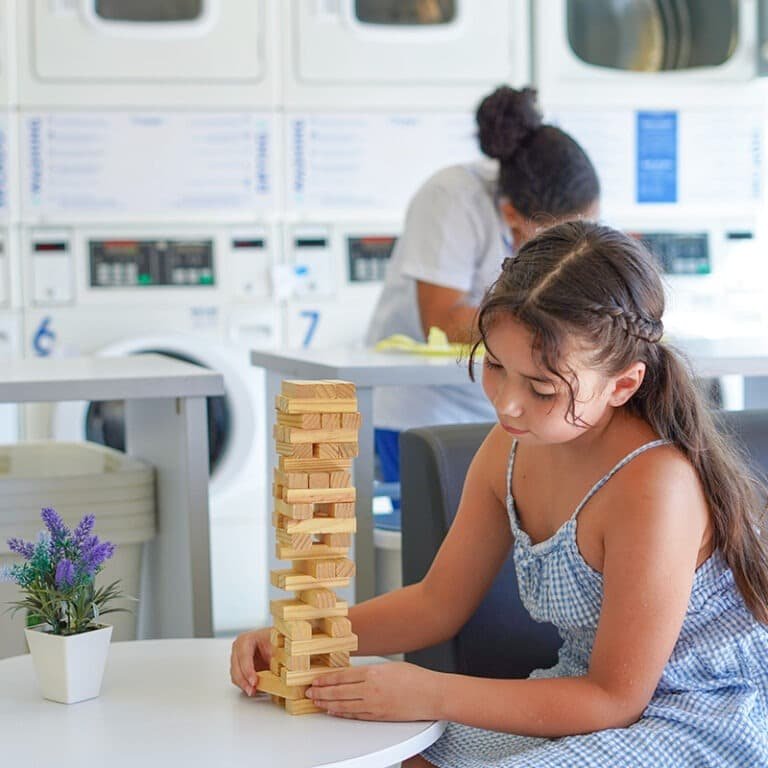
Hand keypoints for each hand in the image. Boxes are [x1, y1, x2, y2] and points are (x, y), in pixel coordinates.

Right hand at [230, 628, 272, 695]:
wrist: (275, 642)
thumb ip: (278, 658)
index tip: (254, 681)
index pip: (244, 655)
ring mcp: (236, 657)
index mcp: (247, 639)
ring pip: (235, 674)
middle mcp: (239, 647)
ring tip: (253, 691)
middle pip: (236, 666)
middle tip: (252, 689)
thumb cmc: (275, 641)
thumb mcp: (278, 647)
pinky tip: (252, 689)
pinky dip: (244, 685)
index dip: (248, 669)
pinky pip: (237, 679)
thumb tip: (287, 669)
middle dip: (243, 680)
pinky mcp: (238, 667)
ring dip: (243, 684)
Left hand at [306, 661, 442, 720]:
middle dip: (321, 693)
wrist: (432, 694)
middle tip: (308, 693)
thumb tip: (354, 676)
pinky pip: (355, 715)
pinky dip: (342, 713)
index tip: (314, 680)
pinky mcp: (379, 716)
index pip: (342, 676)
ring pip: (344, 704)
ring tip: (316, 702)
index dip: (326, 680)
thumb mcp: (390, 667)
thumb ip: (371, 672)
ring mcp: (374, 704)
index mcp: (373, 672)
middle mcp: (371, 689)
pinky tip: (334, 711)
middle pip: (339, 691)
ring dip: (327, 704)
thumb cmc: (415, 678)